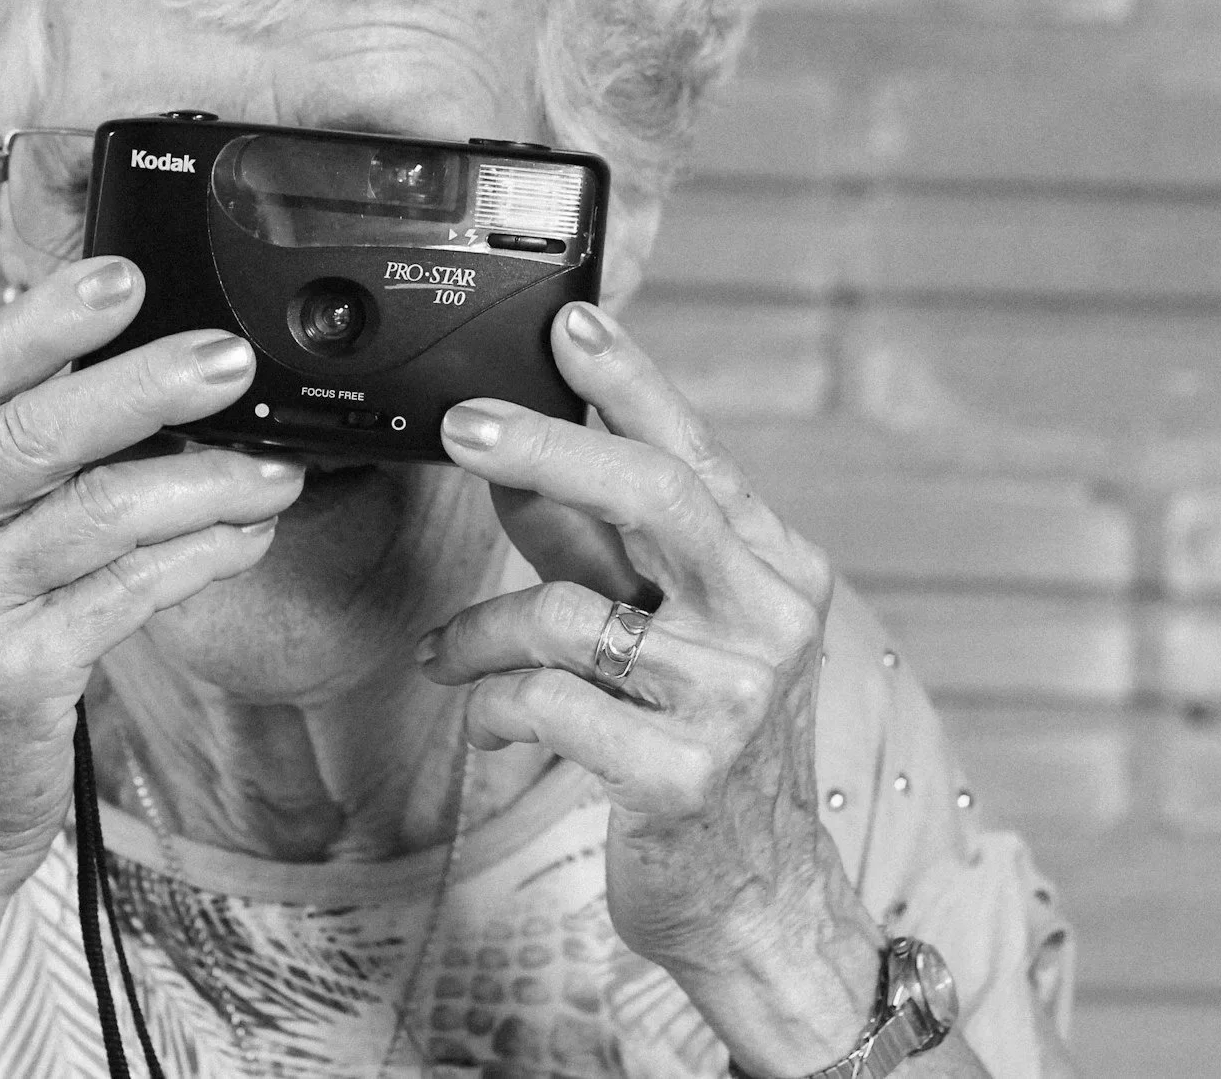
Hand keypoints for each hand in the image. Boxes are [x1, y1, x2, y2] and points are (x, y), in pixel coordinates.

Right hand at [0, 256, 302, 899]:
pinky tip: (248, 534)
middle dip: (146, 382)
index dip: (43, 319)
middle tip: (231, 357)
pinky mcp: (17, 675)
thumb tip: (118, 373)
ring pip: (102, 511)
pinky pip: (135, 591)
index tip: (121, 273)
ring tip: (277, 465)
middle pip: (36, 430)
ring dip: (207, 479)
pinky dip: (205, 553)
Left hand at [417, 301, 881, 1074]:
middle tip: (459, 426)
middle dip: (545, 447)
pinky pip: (546, 702)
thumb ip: (596, 545)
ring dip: (481, 630)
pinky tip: (483, 712)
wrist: (754, 897)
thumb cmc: (700, 745)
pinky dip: (493, 702)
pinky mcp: (682, 773)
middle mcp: (768, 618)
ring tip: (448, 653)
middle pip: (652, 495)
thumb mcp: (662, 627)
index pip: (695, 451)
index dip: (629, 381)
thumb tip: (514, 458)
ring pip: (570, 611)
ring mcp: (733, 698)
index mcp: (772, 567)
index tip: (568, 322)